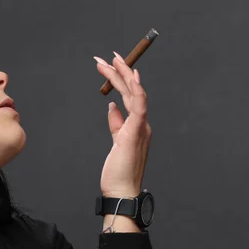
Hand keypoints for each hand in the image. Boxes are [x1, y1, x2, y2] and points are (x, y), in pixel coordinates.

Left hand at [94, 52, 151, 197]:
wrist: (121, 190)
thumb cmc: (118, 171)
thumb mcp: (116, 142)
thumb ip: (116, 124)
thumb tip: (112, 106)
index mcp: (137, 125)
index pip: (129, 96)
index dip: (121, 79)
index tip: (110, 65)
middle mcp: (142, 123)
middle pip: (132, 91)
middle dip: (119, 71)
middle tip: (106, 57)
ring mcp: (141, 127)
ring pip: (135, 94)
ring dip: (124, 75)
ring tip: (111, 60)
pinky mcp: (135, 132)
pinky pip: (140, 106)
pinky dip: (137, 90)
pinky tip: (131, 76)